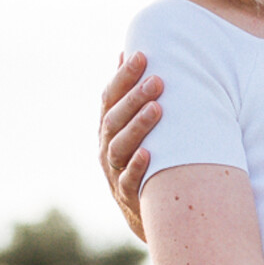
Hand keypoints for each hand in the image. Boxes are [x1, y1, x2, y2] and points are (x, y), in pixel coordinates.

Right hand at [99, 52, 162, 243]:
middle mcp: (106, 148)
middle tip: (157, 80)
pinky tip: (149, 153)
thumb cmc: (144, 159)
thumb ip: (129, 94)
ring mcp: (114, 173)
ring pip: (119, 147)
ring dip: (137, 127)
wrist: (148, 213)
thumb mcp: (133, 127)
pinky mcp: (127, 196)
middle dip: (134, 98)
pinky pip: (128, 180)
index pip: (109, 98)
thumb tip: (127, 51)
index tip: (141, 55)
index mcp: (107, 129)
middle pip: (114, 120)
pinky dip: (137, 166)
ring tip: (157, 108)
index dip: (123, 77)